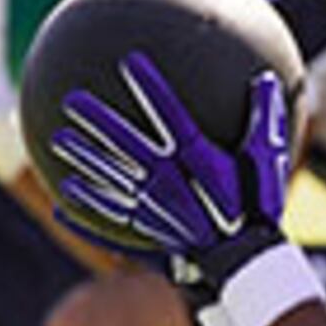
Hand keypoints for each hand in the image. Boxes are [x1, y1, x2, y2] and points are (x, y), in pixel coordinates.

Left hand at [51, 55, 292, 289]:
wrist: (246, 265)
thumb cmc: (259, 206)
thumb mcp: (269, 162)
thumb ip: (267, 120)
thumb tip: (270, 81)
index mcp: (197, 160)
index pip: (169, 116)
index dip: (150, 88)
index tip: (129, 61)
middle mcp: (168, 180)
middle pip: (126, 144)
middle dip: (99, 121)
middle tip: (71, 99)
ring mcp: (153, 210)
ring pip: (111, 180)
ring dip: (84, 159)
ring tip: (55, 140)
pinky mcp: (146, 236)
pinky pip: (111, 225)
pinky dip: (84, 217)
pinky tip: (59, 205)